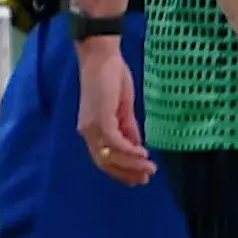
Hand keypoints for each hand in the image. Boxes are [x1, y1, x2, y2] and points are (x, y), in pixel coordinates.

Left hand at [75, 38, 154, 186]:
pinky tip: (142, 153)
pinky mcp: (100, 117)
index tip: (138, 179)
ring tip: (149, 169)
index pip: (103, 158)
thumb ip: (128, 128)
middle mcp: (88, 132)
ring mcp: (92, 125)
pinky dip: (128, 149)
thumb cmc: (112, 79)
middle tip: (146, 179)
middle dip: (127, 173)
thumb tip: (136, 146)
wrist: (102, 58)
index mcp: (92, 130)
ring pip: (110, 154)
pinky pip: (114, 140)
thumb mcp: (122, 108)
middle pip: (105, 162)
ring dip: (131, 164)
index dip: (120, 171)